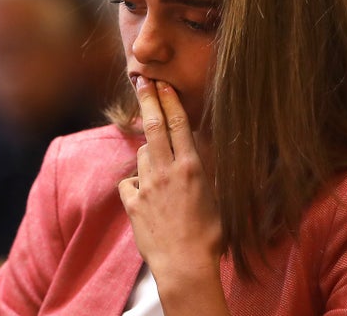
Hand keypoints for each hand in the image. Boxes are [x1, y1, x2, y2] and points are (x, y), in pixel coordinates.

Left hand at [118, 76, 221, 281]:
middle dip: (147, 100)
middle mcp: (167, 172)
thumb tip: (205, 149)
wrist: (184, 266)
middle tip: (142, 80)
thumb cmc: (209, 236)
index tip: (163, 84)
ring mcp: (147, 187)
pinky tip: (144, 194)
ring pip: (142, 154)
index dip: (170, 102)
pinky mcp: (132, 203)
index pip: (179, 125)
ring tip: (160, 169)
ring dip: (148, 153)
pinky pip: (129, 182)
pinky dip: (136, 183)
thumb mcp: (217, 198)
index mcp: (191, 168)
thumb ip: (208, 170)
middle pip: (153, 127)